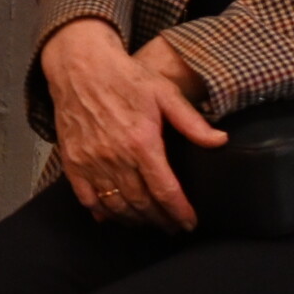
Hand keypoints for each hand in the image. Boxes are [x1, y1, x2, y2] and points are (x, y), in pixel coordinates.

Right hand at [40, 19, 225, 231]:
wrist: (80, 66)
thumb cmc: (125, 77)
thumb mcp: (165, 93)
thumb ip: (192, 122)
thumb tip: (221, 141)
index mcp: (141, 142)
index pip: (165, 190)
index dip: (179, 212)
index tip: (188, 223)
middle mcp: (115, 157)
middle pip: (141, 203)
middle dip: (160, 220)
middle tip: (171, 227)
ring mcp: (91, 161)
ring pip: (115, 205)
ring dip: (134, 220)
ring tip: (148, 223)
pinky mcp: (72, 161)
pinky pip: (86, 197)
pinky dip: (99, 211)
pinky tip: (112, 215)